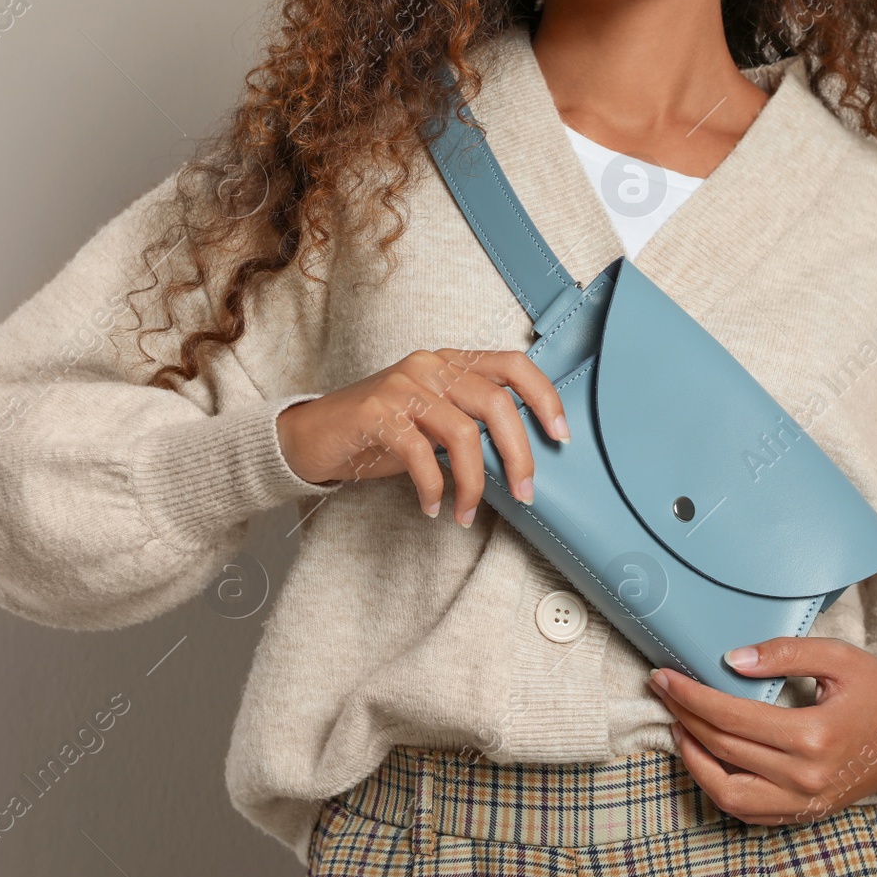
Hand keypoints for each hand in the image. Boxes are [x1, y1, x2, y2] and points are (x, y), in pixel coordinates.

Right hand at [275, 348, 568, 525]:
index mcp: (450, 362)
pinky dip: (433, 489)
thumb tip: (520, 461)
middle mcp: (430, 366)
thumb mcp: (433, 422)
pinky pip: (421, 455)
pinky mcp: (376, 413)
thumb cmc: (380, 432)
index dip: (545, 397)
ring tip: (467, 513)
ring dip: (474, 484)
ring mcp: (402, 386)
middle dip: (519, 455)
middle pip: (497, 403)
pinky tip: (433, 507)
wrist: (314, 436)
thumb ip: (472, 426)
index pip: (513, 364)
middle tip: (524, 493)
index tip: (561, 436)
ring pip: (463, 433)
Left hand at [647, 637, 876, 824]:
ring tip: (677, 725)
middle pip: (723, 749)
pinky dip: (717, 786)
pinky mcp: (804, 813)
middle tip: (663, 691)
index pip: (731, 718)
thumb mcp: (838, 657)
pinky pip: (748, 811)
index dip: (691, 696)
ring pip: (727, 792)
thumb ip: (785, 653)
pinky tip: (704, 757)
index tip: (665, 677)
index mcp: (813, 736)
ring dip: (693, 759)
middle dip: (684, 717)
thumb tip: (733, 659)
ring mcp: (804, 802)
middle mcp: (805, 777)